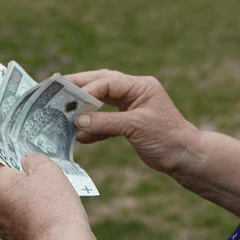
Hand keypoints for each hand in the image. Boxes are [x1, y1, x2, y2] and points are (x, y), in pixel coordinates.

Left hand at [0, 153, 90, 239]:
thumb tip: (25, 160)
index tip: (36, 165)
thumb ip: (32, 157)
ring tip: (47, 201)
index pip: (2, 163)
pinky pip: (16, 219)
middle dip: (21, 181)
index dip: (20, 161)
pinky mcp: (8, 239)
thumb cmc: (53, 201)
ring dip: (23, 199)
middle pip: (5, 184)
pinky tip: (44, 216)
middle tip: (45, 182)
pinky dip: (26, 215)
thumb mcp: (46, 168)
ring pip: (10, 202)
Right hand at [67, 69, 201, 176]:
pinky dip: (93, 128)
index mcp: (140, 86)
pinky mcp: (129, 123)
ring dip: (83, 108)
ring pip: (101, 101)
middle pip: (101, 84)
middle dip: (79, 88)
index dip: (86, 90)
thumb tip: (77, 121)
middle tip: (55, 90)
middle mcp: (135, 92)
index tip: (67, 101)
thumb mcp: (136, 128)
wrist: (184, 157)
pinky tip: (78, 137)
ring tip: (61, 111)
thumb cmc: (167, 138)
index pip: (107, 82)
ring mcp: (132, 107)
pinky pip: (106, 121)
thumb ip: (106, 123)